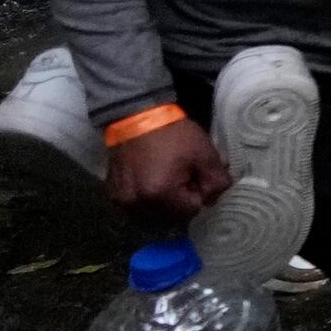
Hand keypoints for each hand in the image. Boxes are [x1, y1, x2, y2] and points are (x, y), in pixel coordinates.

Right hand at [101, 109, 228, 222]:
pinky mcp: (113, 194)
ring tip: (166, 175)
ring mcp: (122, 201)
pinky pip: (137, 206)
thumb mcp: (205, 154)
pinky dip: (147, 197)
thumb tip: (213, 200)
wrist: (136, 116)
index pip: (192, 210)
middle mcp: (136, 203)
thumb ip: (217, 182)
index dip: (199, 192)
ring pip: (154, 213)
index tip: (196, 174)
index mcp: (159, 195)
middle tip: (183, 173)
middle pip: (172, 214)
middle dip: (182, 198)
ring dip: (164, 201)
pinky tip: (151, 178)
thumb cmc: (172, 134)